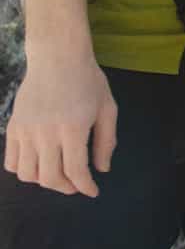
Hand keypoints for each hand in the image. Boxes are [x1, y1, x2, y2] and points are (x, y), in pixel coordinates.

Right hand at [3, 50, 117, 196]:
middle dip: (66, 187)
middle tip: (77, 184)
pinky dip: (24, 170)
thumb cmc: (88, 81)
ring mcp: (26, 131)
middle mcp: (46, 133)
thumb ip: (106, 141)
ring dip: (44, 181)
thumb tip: (102, 169)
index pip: (76, 171)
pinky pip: (12, 162)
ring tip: (58, 173)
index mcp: (73, 128)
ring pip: (28, 174)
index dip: (85, 186)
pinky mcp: (13, 128)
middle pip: (50, 178)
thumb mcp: (108, 108)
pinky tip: (39, 163)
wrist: (57, 58)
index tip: (92, 191)